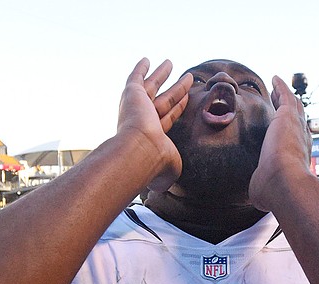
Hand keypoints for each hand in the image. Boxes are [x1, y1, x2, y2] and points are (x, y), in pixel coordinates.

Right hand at [117, 58, 191, 191]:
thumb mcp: (169, 174)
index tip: (185, 101)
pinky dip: (140, 69)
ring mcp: (137, 107)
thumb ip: (167, 178)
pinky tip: (147, 60)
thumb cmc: (156, 165)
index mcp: (152, 137)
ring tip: (171, 63)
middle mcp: (143, 121)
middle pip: (164, 101)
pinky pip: (136, 79)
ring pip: (154, 87)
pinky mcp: (131, 95)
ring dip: (162, 75)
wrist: (141, 152)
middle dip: (176, 91)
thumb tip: (160, 189)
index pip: (168, 118)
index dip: (177, 110)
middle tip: (186, 79)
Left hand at [249, 75, 313, 211]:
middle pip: (297, 122)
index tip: (284, 133)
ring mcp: (296, 127)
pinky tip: (274, 78)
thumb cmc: (275, 192)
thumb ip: (263, 189)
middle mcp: (301, 141)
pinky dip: (280, 87)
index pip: (296, 144)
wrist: (284, 182)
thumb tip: (260, 196)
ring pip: (293, 107)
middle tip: (285, 105)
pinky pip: (285, 96)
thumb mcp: (266, 191)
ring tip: (279, 90)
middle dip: (291, 114)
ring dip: (286, 98)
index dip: (291, 137)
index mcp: (297, 159)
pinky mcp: (287, 116)